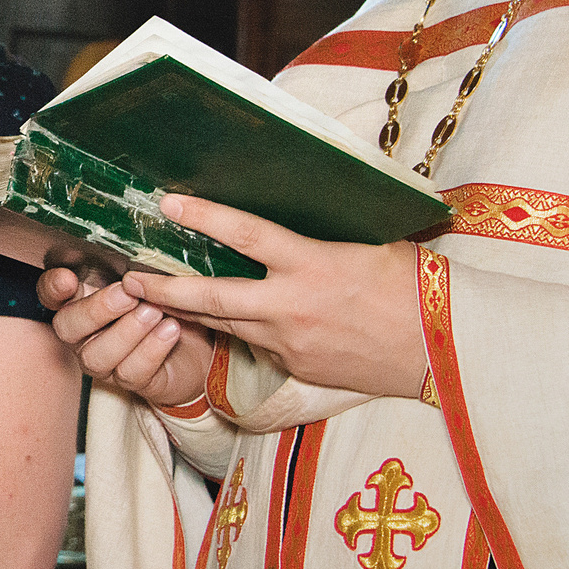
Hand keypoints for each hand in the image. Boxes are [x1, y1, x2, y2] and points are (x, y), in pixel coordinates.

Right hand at [40, 267, 216, 411]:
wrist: (200, 343)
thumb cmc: (167, 301)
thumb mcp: (151, 277)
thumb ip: (134, 266)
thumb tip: (133, 244)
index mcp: (81, 300)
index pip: (51, 293)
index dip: (53, 287)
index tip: (68, 278)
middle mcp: (84, 334)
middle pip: (66, 327)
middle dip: (96, 310)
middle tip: (128, 294)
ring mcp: (104, 361)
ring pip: (96, 355)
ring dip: (126, 332)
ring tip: (155, 312)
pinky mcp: (130, 381)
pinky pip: (130, 372)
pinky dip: (151, 349)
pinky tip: (171, 330)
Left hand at [122, 195, 427, 399]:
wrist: (439, 350)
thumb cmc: (413, 287)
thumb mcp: (369, 244)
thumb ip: (322, 235)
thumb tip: (295, 212)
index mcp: (313, 265)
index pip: (246, 235)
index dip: (204, 217)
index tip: (169, 202)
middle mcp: (291, 306)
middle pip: (212, 297)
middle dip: (164, 288)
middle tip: (129, 278)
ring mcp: (289, 342)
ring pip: (224, 324)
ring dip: (188, 312)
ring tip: (154, 299)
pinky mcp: (294, 366)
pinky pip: (254, 343)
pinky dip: (237, 329)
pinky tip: (224, 320)